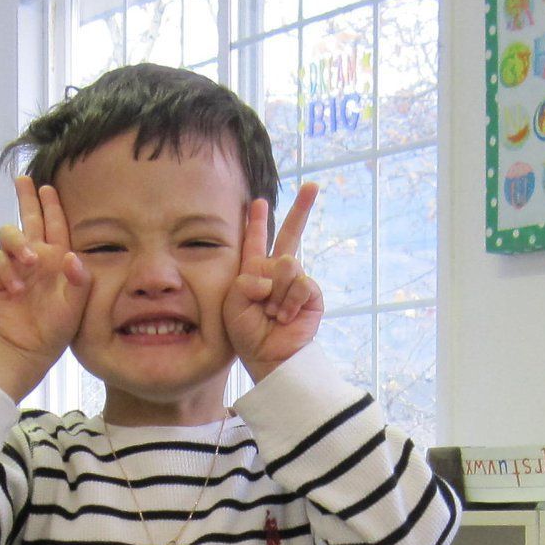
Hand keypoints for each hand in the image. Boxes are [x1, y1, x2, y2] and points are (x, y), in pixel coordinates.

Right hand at [0, 176, 90, 387]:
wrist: (30, 348)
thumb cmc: (58, 326)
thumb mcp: (77, 306)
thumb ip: (79, 281)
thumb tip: (71, 257)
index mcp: (58, 258)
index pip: (55, 225)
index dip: (51, 205)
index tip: (47, 186)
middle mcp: (36, 256)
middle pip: (28, 218)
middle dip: (25, 197)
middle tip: (22, 179)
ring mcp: (15, 266)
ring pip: (9, 235)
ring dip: (18, 243)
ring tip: (29, 261)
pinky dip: (6, 271)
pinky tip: (17, 288)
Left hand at [224, 182, 322, 382]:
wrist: (268, 357)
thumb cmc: (246, 333)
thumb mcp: (232, 303)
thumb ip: (245, 280)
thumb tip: (273, 273)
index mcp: (253, 271)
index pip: (255, 240)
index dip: (256, 221)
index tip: (257, 202)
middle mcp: (276, 273)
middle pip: (290, 234)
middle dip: (301, 209)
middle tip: (313, 187)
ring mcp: (295, 283)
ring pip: (288, 264)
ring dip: (276, 292)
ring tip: (271, 313)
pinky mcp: (311, 295)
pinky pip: (301, 283)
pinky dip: (289, 302)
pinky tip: (284, 317)